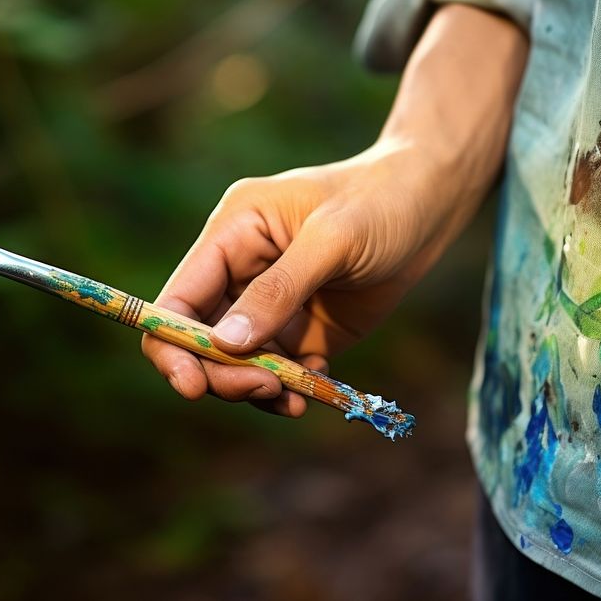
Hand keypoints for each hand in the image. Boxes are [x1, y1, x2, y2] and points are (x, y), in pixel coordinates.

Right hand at [141, 4, 528, 415]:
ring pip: (237, 364)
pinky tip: (313, 389)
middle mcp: (240, 271)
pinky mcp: (300, 329)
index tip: (192, 386)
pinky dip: (287, 389)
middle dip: (223, 374)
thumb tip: (225, 344)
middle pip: (200, 340)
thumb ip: (279, 289)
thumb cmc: (380, 202)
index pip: (178, 298)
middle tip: (265, 390)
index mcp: (232, 234)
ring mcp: (269, 304)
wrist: (428, 204)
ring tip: (293, 399)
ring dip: (255, 389)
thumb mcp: (331, 239)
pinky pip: (277, 371)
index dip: (172, 345)